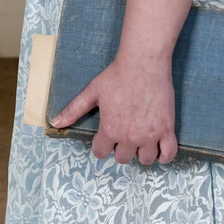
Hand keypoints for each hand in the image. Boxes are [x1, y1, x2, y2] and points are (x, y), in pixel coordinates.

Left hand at [49, 55, 177, 164]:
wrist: (144, 63)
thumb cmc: (117, 75)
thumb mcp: (92, 92)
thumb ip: (73, 110)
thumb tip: (55, 123)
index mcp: (109, 130)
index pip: (101, 153)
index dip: (102, 146)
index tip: (106, 138)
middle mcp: (129, 137)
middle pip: (123, 158)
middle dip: (122, 150)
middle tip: (125, 136)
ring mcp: (150, 135)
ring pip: (146, 159)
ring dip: (142, 153)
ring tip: (142, 142)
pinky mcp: (167, 129)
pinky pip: (168, 154)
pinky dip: (164, 156)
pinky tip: (159, 149)